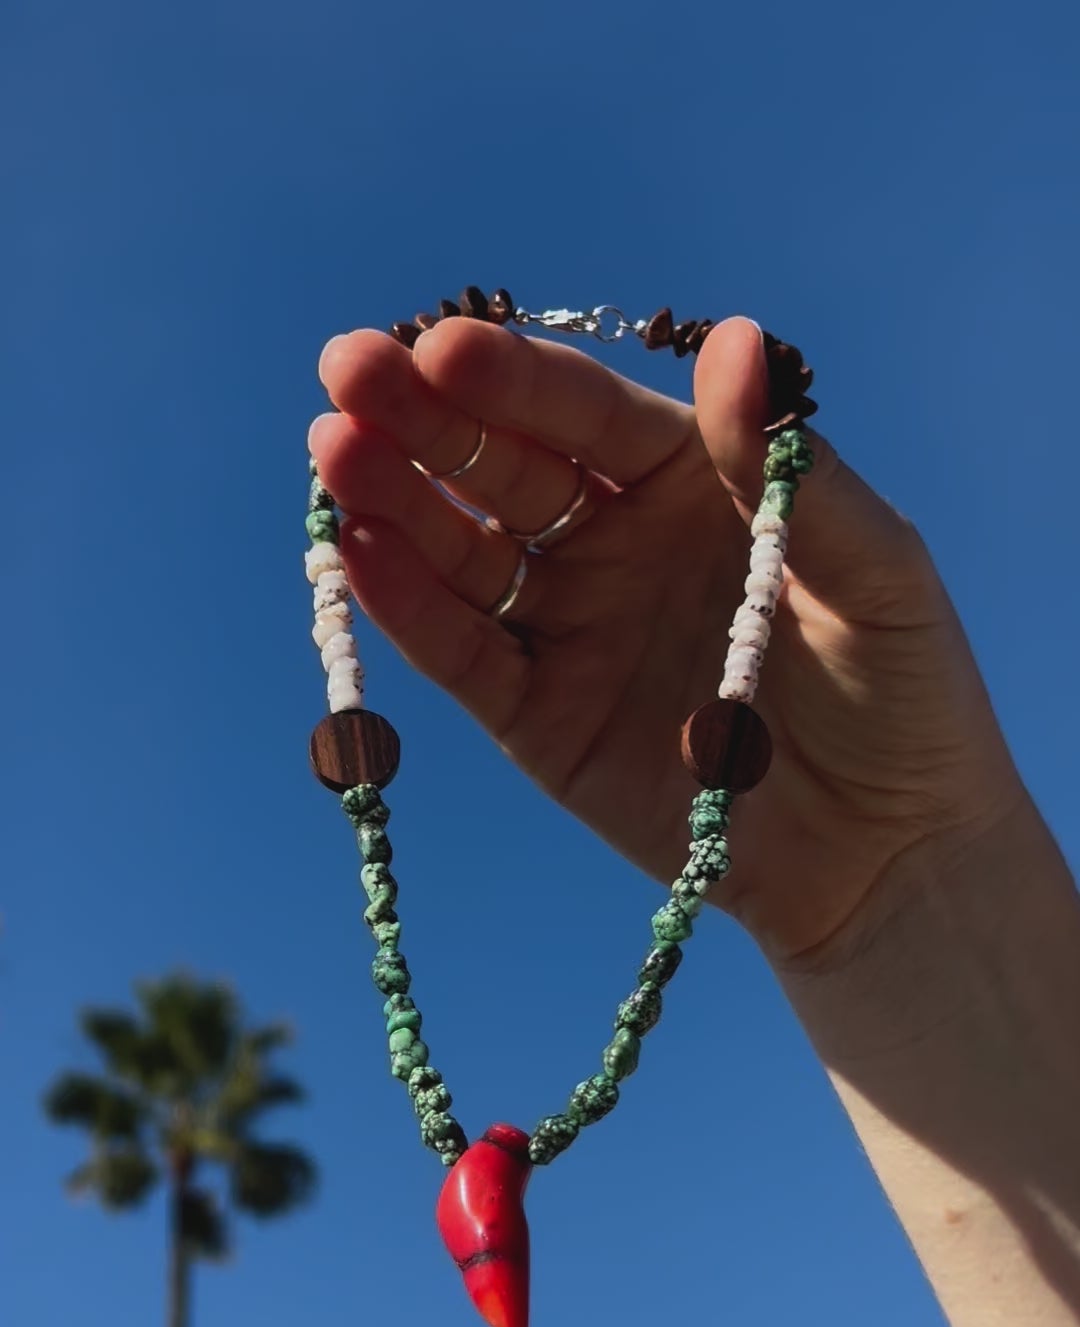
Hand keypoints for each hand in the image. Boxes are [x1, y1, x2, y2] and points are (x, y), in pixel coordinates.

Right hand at [311, 317, 1020, 965]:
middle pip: (505, 468)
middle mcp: (616, 544)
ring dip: (397, 501)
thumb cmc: (903, 694)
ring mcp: (571, 629)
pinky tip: (359, 553)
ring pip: (467, 552)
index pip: (587, 414)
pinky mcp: (540, 720)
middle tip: (347, 369)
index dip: (516, 380)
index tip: (443, 347)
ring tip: (333, 452)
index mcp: (691, 484)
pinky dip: (409, 609)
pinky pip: (465, 655)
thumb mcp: (870, 568)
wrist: (886, 852)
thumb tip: (736, 340)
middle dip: (425, 418)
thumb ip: (785, 468)